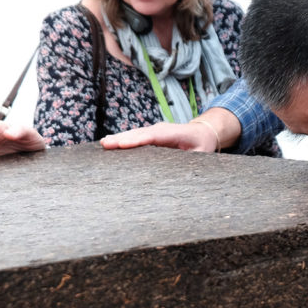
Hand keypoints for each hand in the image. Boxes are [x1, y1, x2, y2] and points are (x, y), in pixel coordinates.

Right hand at [100, 107, 242, 152]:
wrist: (204, 132)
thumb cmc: (202, 145)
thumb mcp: (202, 155)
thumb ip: (192, 163)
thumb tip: (183, 177)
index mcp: (175, 134)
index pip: (155, 136)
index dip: (138, 140)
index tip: (123, 144)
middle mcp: (162, 130)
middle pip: (140, 134)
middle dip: (123, 139)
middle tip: (105, 144)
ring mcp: (155, 131)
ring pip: (135, 134)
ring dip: (120, 139)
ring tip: (103, 144)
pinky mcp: (151, 136)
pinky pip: (136, 137)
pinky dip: (123, 140)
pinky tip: (110, 144)